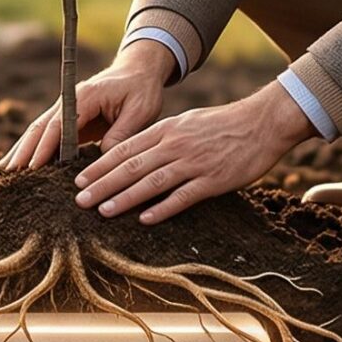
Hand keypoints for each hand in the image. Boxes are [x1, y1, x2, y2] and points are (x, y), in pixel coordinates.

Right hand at [0, 38, 173, 169]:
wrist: (139, 70)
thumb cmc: (142, 89)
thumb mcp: (141, 111)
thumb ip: (122, 134)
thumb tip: (103, 160)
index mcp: (85, 97)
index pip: (59, 126)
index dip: (45, 148)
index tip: (32, 168)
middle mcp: (69, 101)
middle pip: (40, 128)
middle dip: (24, 151)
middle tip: (9, 175)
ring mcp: (66, 109)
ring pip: (38, 131)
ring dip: (22, 150)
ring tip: (4, 173)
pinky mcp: (69, 119)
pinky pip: (47, 135)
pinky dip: (32, 149)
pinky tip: (20, 164)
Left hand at [72, 86, 314, 224]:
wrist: (262, 123)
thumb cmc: (223, 124)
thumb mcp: (187, 123)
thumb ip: (162, 138)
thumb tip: (137, 154)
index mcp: (167, 130)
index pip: (125, 149)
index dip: (100, 166)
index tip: (79, 180)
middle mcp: (175, 145)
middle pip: (131, 166)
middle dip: (102, 184)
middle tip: (79, 200)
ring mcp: (193, 162)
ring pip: (151, 181)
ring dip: (124, 197)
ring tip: (102, 211)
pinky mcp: (212, 179)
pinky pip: (183, 196)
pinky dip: (162, 208)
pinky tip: (144, 219)